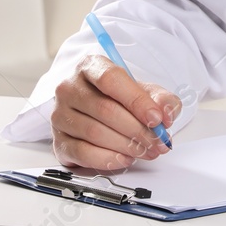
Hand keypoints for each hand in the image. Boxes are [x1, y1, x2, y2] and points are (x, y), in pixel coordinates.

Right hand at [51, 55, 180, 169]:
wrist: (100, 111)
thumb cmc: (120, 98)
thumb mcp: (146, 91)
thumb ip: (161, 98)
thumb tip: (167, 113)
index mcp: (90, 67)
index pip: (110, 79)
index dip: (136, 101)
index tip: (156, 118)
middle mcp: (69, 88)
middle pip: (105, 109)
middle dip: (137, 129)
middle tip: (157, 141)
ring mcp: (60, 115)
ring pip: (94, 132)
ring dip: (126, 146)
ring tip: (146, 151)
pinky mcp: (58, 141)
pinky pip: (81, 152)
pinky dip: (106, 159)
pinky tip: (125, 159)